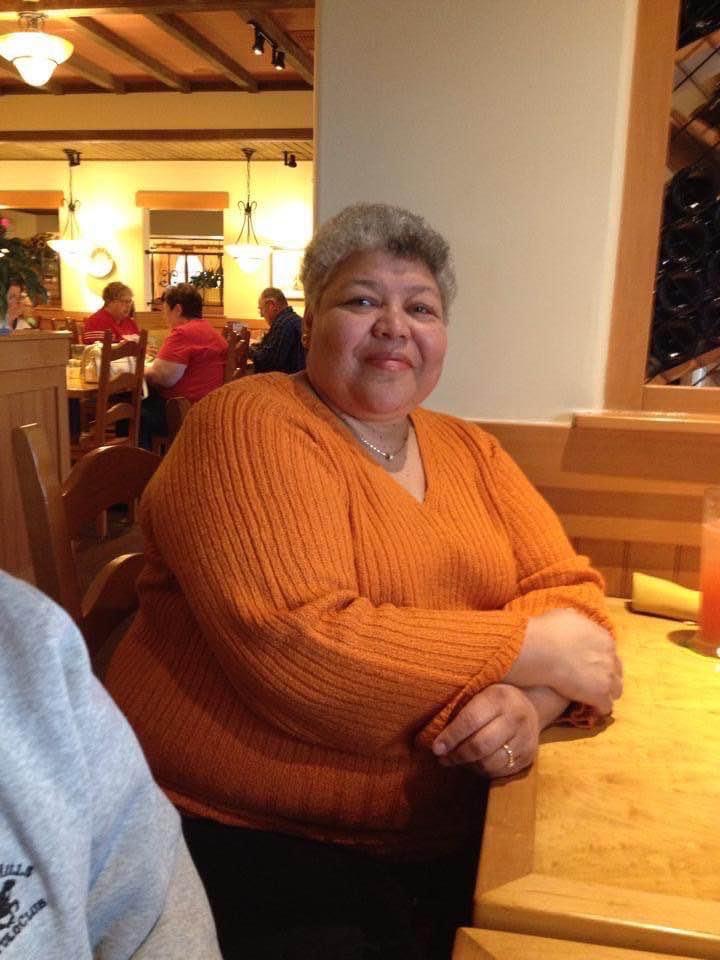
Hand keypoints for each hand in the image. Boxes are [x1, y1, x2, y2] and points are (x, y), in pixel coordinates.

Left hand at [431, 684, 540, 777]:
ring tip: (455, 760)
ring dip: (468, 765)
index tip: (435, 748)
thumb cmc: (494, 697)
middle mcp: (516, 718)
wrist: (531, 705)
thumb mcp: (481, 691)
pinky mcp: (528, 757)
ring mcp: (525, 740)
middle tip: (442, 758)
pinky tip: (473, 763)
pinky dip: (482, 770)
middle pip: (481, 746)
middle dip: (457, 755)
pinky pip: (500, 772)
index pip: (471, 721)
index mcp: (499, 698)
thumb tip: (433, 732)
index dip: (451, 737)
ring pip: (490, 763)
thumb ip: (462, 707)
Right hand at [505, 608, 622, 714]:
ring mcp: (607, 677)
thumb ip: (577, 622)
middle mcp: (610, 657)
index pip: (610, 653)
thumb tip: (576, 621)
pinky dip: (598, 707)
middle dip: (607, 677)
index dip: (600, 660)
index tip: (590, 664)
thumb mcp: (565, 616)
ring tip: (591, 697)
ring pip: (616, 691)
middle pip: (617, 672)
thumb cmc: (547, 630)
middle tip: (591, 681)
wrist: (541, 648)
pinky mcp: (600, 695)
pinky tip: (587, 707)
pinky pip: (605, 706)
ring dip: (605, 693)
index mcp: (604, 638)